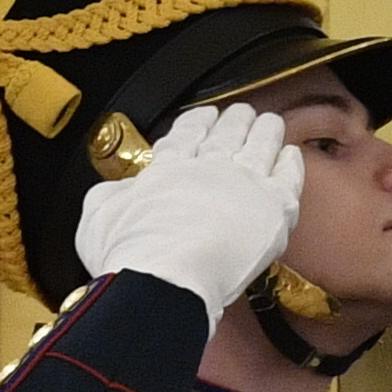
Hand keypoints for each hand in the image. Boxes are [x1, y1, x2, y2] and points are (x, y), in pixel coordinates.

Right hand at [74, 98, 304, 310]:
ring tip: (269, 123)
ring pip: (260, 146)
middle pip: (226, 135)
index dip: (197, 122)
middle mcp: (207, 169)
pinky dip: (290, 162)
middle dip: (234, 121)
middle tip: (242, 112)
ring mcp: (244, 184)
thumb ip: (115, 195)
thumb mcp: (101, 213)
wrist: (167, 279)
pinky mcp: (274, 207)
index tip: (204, 115)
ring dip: (265, 132)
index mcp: (167, 168)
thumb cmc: (130, 254)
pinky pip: (288, 176)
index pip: (185, 136)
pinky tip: (291, 154)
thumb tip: (122, 191)